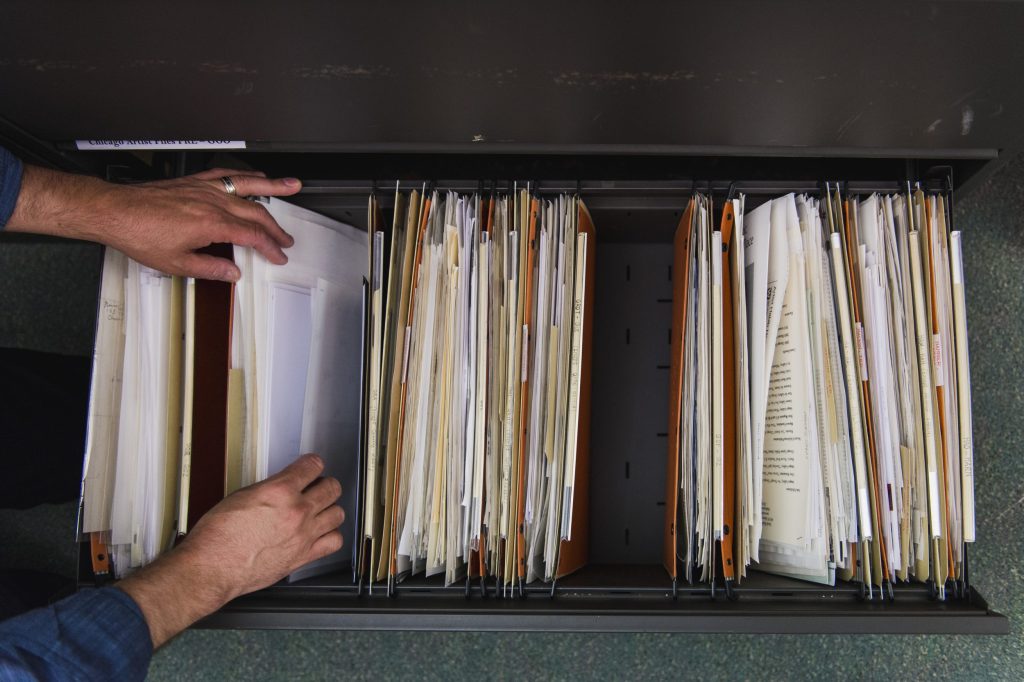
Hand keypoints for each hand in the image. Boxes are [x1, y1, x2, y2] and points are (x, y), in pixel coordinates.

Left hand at [101, 168, 301, 280]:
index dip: (270, 247)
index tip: (278, 255)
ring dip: (273, 186)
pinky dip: (243, 176)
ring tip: (291, 185)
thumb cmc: (139, 234)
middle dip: (276, 227)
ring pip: (248, 185)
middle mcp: (212, 202)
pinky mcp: (193, 181)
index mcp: (212, 224)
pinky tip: (252, 176)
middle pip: (256, 213)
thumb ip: (210, 268)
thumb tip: (232, 272)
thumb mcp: (177, 263)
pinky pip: (225, 175)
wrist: (115, 212)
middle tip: (287, 238)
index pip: (253, 236)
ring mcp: (204, 188)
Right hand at [116, 454, 343, 647]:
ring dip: (330, 508)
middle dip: (325, 484)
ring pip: (338, 513)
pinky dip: (331, 535)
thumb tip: (281, 487)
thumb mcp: (241, 496)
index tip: (311, 466)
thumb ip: (270, 489)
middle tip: (317, 487)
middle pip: (332, 488)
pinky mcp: (303, 556)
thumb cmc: (217, 536)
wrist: (212, 568)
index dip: (312, 463)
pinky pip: (334, 541)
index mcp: (279, 491)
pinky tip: (322, 533)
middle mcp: (297, 511)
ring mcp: (303, 535)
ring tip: (321, 509)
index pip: (312, 466)